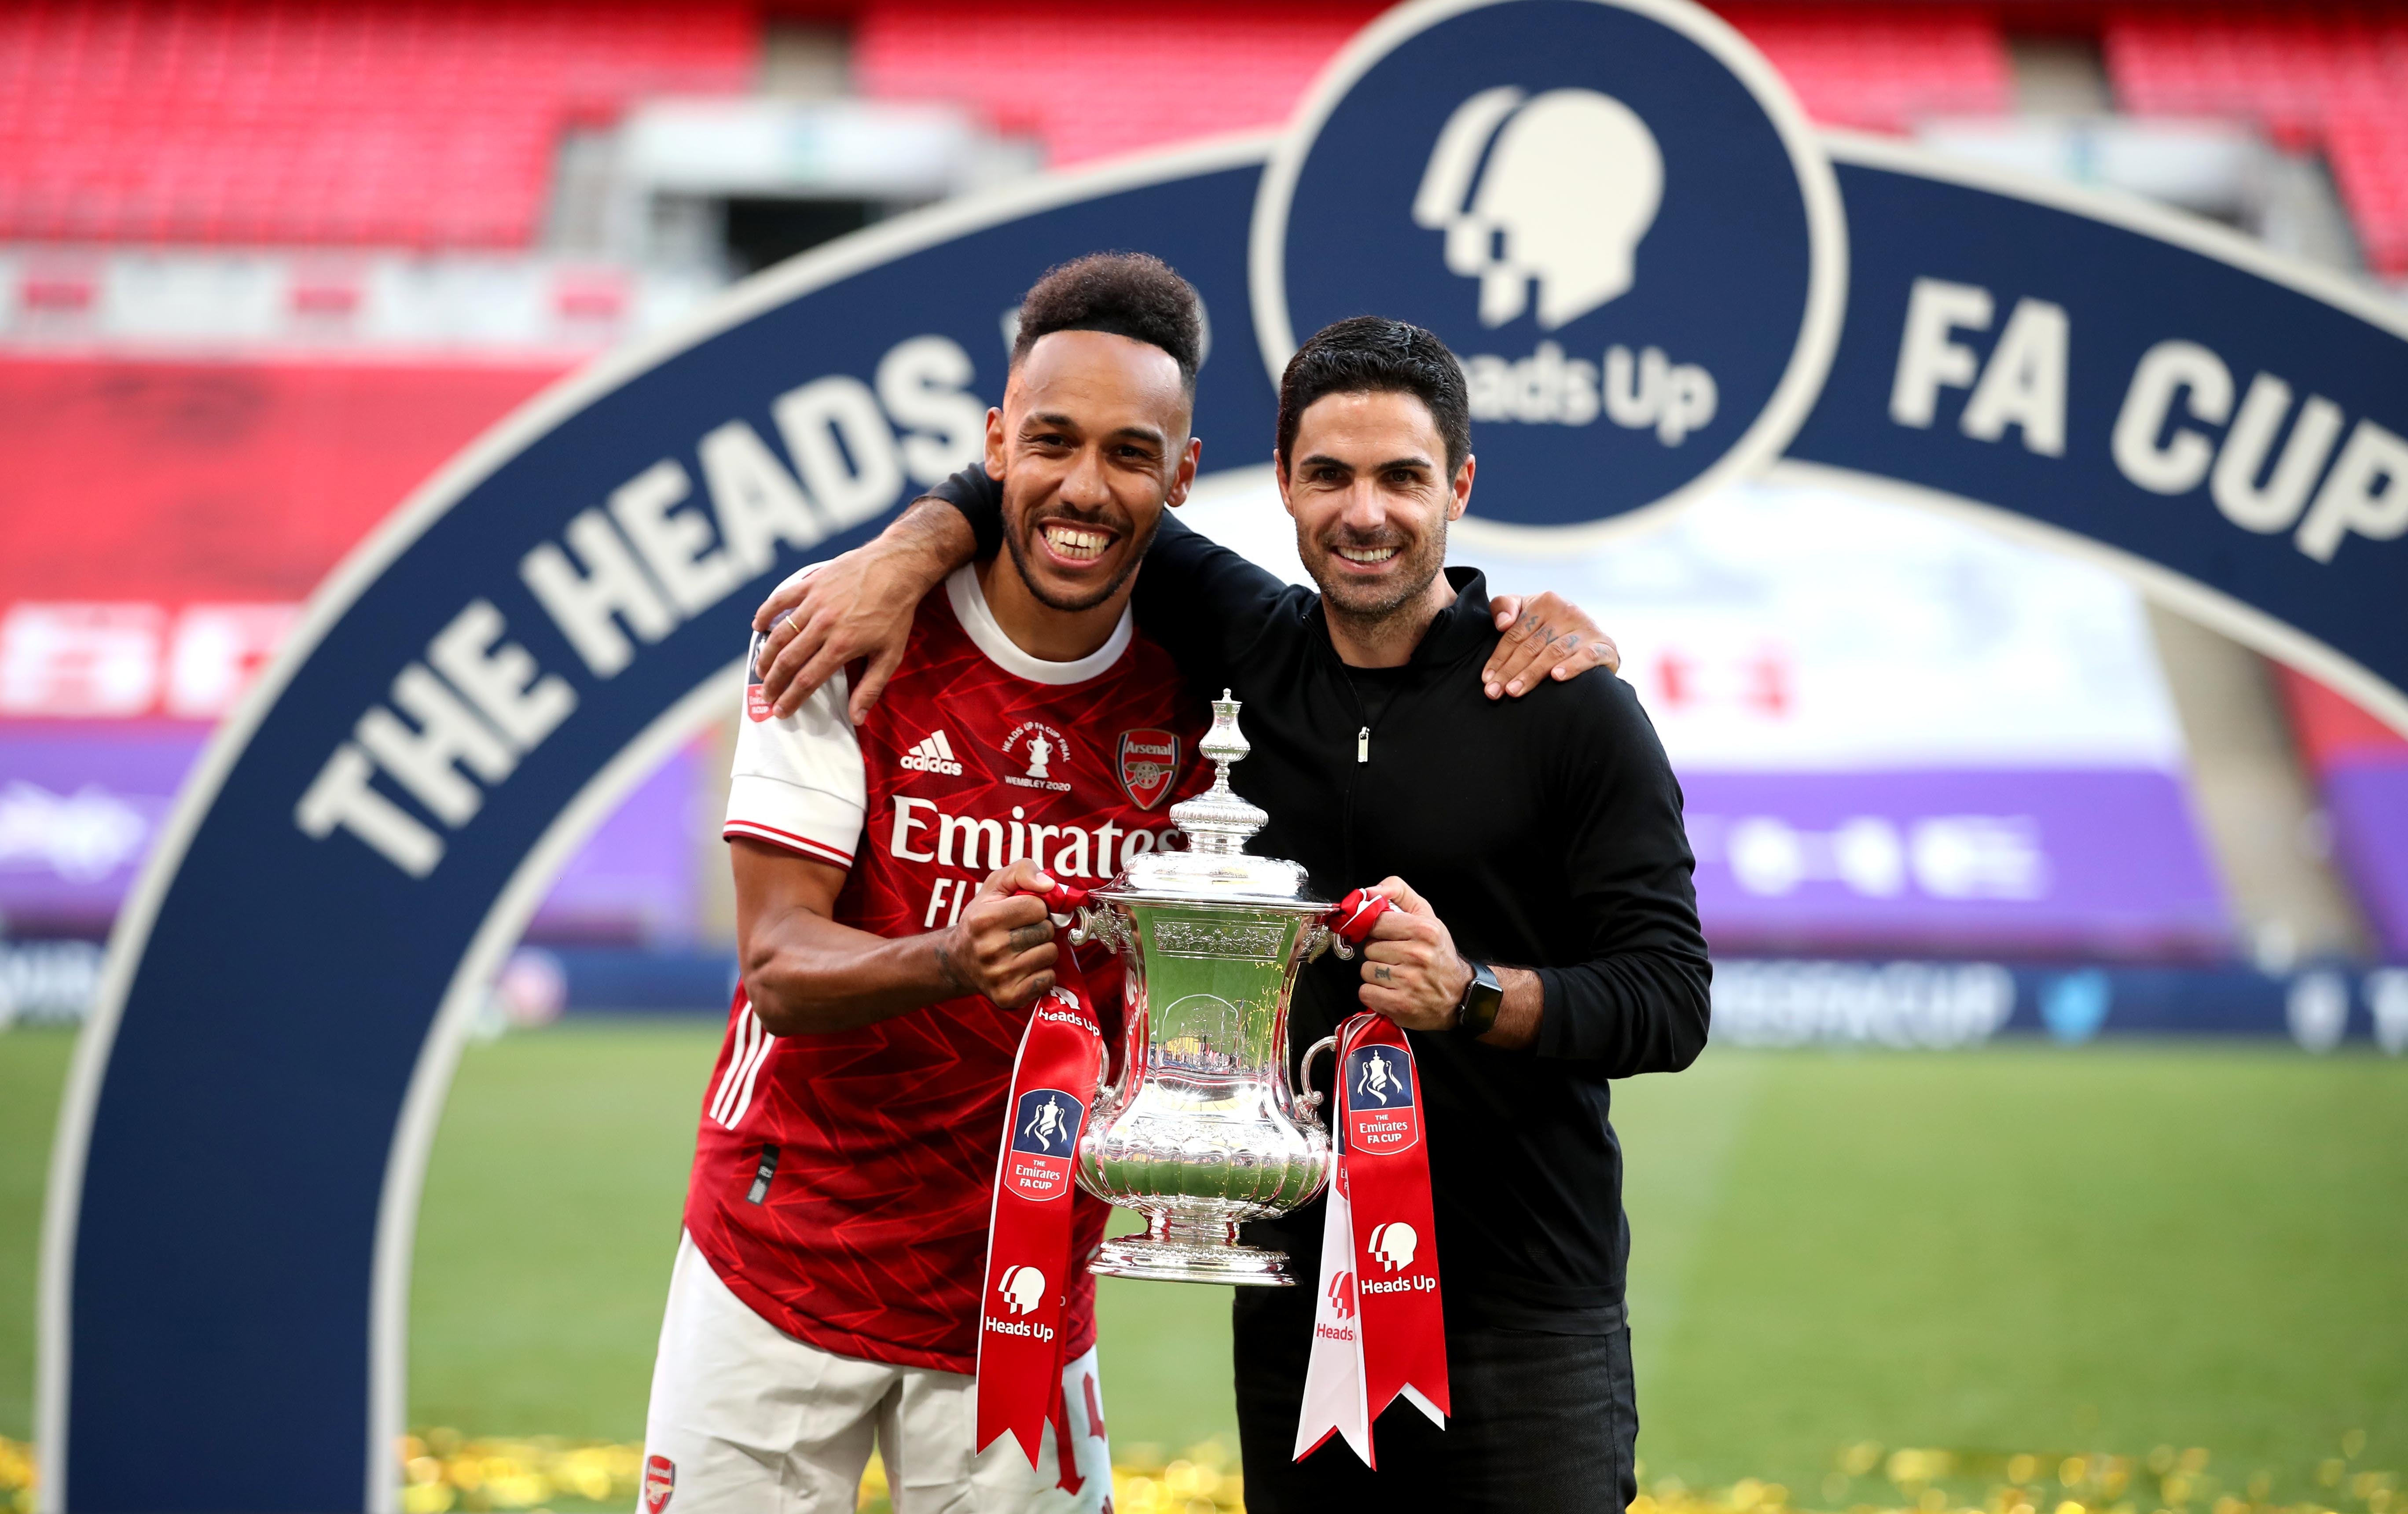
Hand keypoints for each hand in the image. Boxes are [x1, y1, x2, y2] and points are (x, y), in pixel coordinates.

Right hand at [750, 498, 968, 722]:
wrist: (898, 567)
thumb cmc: (896, 613)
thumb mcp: (890, 655)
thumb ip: (871, 688)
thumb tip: (856, 718)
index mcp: (842, 646)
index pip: (807, 680)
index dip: (791, 699)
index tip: (780, 711)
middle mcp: (824, 625)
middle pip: (788, 660)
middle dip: (773, 683)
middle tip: (766, 696)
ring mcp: (814, 602)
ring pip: (780, 634)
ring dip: (766, 655)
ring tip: (761, 671)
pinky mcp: (811, 583)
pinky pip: (781, 599)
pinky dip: (766, 614)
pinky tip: (757, 627)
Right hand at [938, 861, 1062, 1008]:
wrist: (959, 961)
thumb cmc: (982, 919)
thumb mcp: (995, 885)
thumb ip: (1023, 871)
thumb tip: (1049, 885)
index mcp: (984, 919)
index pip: (1038, 907)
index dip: (1036, 907)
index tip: (1022, 912)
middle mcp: (989, 949)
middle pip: (1046, 931)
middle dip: (1040, 928)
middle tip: (1022, 931)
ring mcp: (999, 976)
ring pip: (1050, 954)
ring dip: (1043, 950)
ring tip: (1023, 949)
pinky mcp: (1008, 997)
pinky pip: (1048, 979)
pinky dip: (1042, 972)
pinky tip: (1024, 967)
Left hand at [1355, 876, 1472, 1031]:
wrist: (1460, 994)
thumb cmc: (1438, 953)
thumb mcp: (1426, 915)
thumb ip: (1398, 893)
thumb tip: (1370, 890)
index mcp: (1424, 929)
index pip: (1376, 922)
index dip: (1377, 931)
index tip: (1386, 937)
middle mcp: (1418, 954)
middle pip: (1369, 948)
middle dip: (1379, 954)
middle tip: (1398, 959)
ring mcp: (1409, 981)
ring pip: (1366, 971)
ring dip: (1376, 975)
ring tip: (1397, 976)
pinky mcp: (1400, 1004)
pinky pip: (1366, 992)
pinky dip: (1375, 994)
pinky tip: (1392, 991)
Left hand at [1483, 592, 1619, 699]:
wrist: (1592, 638)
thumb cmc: (1549, 627)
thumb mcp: (1525, 610)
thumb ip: (1505, 606)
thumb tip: (1502, 623)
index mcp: (1545, 601)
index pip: (1515, 634)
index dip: (1498, 657)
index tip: (1486, 679)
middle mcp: (1567, 611)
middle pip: (1531, 646)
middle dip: (1510, 671)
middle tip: (1494, 692)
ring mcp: (1587, 628)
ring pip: (1553, 653)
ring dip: (1532, 674)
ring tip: (1514, 691)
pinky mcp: (1605, 645)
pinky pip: (1587, 657)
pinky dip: (1572, 667)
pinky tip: (1556, 677)